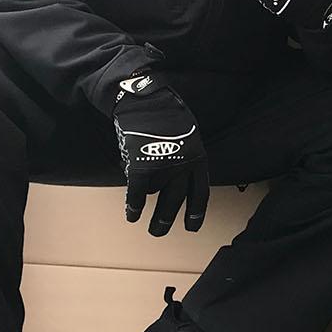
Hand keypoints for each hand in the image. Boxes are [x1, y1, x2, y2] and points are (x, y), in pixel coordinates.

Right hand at [113, 74, 209, 233]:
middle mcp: (182, 167)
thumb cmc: (168, 114)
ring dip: (154, 216)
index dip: (196, 212)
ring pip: (156, 196)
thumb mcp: (189, 135)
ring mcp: (162, 168)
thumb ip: (187, 157)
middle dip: (168, 219)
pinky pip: (137, 194)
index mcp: (197, 159)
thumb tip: (181, 180)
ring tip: (149, 227)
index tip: (192, 227)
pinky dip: (133, 207)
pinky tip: (131, 215)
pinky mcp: (141, 167)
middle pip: (176, 201)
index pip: (200, 193)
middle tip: (160, 232)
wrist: (147, 100)